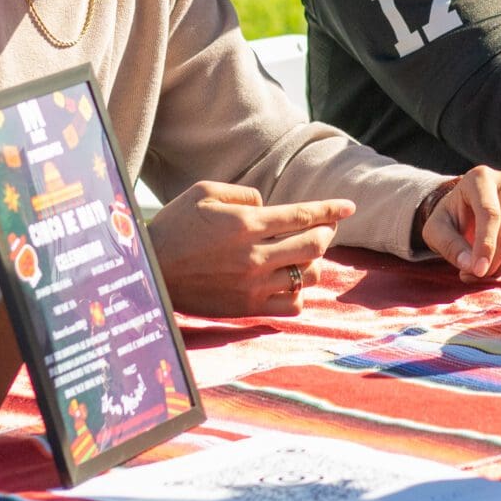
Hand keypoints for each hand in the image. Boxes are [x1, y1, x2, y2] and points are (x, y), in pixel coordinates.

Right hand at [148, 180, 347, 317]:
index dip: (331, 209)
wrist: (150, 272)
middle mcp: (255, 256)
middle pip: (314, 245)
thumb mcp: (204, 192)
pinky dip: (299, 292)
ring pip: (308, 275)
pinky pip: (292, 305)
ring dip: (314, 261)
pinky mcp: (248, 308)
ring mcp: (253, 285)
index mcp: (246, 224)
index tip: (350, 206)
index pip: (303, 215)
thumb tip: (269, 205)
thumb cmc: (175, 226)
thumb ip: (245, 194)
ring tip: (305, 254)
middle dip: (327, 232)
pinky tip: (289, 281)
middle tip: (326, 226)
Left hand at [421, 165, 500, 279]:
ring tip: (486, 271)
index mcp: (481, 177)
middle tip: (476, 274)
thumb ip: (449, 245)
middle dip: (493, 262)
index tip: (478, 271)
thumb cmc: (452, 217)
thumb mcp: (437, 229)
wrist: (470, 207)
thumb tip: (471, 266)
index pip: (490, 214)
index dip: (485, 246)